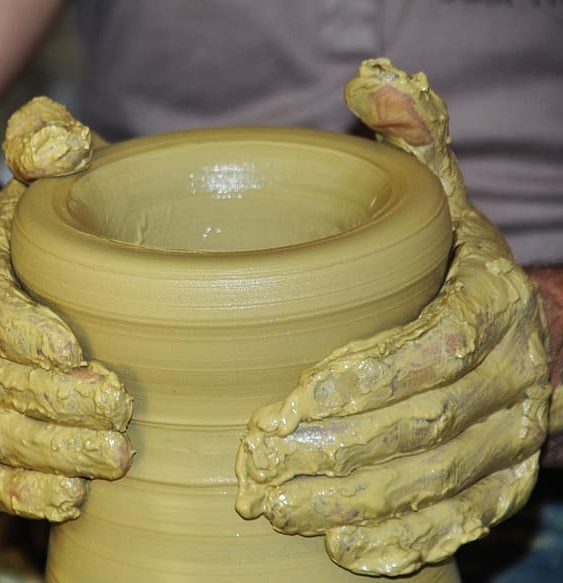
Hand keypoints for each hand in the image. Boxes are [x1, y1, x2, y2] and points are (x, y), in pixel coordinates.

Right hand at [0, 97, 132, 521]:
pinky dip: (31, 489)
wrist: (31, 263)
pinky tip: (72, 498)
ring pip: (7, 432)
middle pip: (6, 381)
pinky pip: (5, 467)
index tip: (69, 347)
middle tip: (119, 412)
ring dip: (57, 452)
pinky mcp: (12, 421)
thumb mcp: (60, 166)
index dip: (23, 331)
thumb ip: (49, 143)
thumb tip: (52, 141)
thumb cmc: (57, 216)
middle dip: (60, 402)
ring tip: (112, 460)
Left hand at [235, 59, 551, 575]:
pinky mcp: (504, 482)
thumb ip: (414, 144)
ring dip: (354, 506)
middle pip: (424, 426)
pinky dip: (405, 540)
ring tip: (276, 511)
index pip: (428, 348)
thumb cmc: (447, 264)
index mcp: (491, 303)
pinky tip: (345, 551)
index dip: (358, 381)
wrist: (504, 323)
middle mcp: (513, 376)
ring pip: (436, 483)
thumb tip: (373, 78)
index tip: (280, 406)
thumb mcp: (436, 200)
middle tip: (255, 472)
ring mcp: (514, 437)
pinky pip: (462, 521)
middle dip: (336, 455)